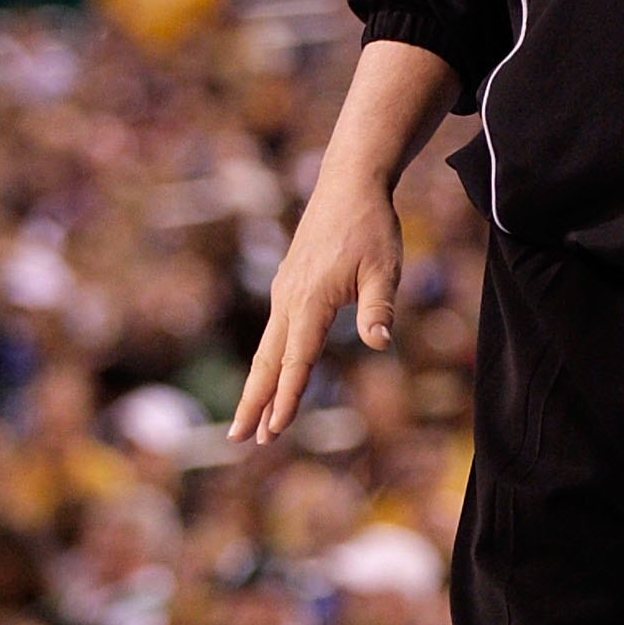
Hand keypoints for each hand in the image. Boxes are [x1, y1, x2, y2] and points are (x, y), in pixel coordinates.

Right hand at [230, 168, 402, 445]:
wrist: (349, 183)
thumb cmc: (371, 226)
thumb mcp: (385, 268)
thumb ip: (380, 307)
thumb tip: (380, 341)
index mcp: (311, 300)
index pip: (297, 360)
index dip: (287, 398)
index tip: (274, 431)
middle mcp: (289, 299)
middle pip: (267, 362)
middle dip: (253, 403)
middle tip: (238, 441)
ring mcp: (285, 291)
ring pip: (266, 348)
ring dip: (258, 386)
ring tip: (249, 421)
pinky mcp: (289, 284)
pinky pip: (274, 332)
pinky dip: (268, 361)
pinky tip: (271, 375)